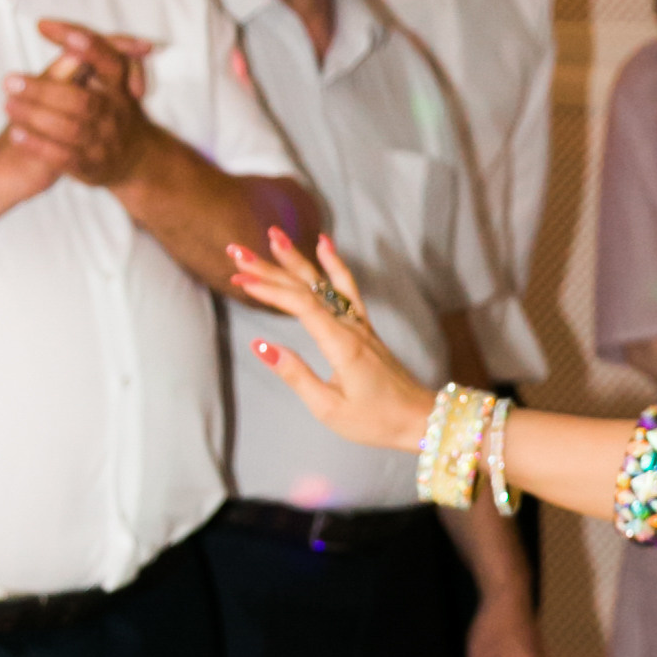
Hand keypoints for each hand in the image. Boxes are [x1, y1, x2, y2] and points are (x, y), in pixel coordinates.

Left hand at [2, 23, 149, 185]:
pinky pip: (64, 157)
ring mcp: (105, 143)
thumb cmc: (111, 112)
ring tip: (9, 105)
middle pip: (81, 101)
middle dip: (43, 90)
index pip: (106, 59)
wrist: (135, 161)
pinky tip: (17, 134)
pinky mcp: (92, 166)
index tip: (43, 26)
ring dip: (36, 117)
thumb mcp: (109, 83)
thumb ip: (84, 59)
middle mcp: (116, 115)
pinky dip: (39, 145)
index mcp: (119, 88)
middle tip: (10, 80)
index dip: (81, 43)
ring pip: (71, 129)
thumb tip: (49, 28)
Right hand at [231, 230, 432, 453]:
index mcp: (341, 344)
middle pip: (307, 287)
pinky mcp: (364, 328)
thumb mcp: (329, 408)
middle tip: (236, 251)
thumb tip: (261, 346)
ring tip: (273, 235)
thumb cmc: (376, 420)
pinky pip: (346, 288)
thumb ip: (295, 375)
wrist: (419, 419)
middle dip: (268, 268)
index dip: (268, 289)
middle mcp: (351, 327)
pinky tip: (324, 245)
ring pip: (324, 283)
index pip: (300, 305)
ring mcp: (359, 324)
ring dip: (297, 259)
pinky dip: (333, 265)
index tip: (240, 280)